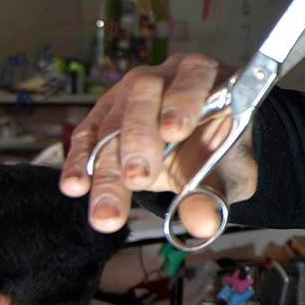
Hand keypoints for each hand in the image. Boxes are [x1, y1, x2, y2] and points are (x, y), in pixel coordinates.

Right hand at [60, 53, 258, 236]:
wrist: (204, 151)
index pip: (193, 78)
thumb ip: (216, 192)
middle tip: (138, 178)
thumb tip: (203, 226)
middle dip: (139, 139)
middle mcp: (162, 79)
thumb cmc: (220, 150)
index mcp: (204, 78)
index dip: (183, 101)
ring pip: (111, 123)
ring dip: (107, 168)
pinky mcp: (102, 117)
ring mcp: (127, 96)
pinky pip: (87, 137)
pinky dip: (80, 163)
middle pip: (143, 99)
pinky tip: (76, 187)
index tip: (174, 131)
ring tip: (107, 210)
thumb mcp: (227, 172)